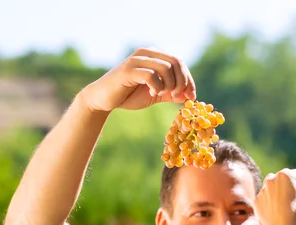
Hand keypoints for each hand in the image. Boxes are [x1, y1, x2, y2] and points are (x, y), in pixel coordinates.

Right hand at [80, 48, 195, 111]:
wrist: (103, 99)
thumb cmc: (129, 95)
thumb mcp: (156, 93)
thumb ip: (172, 93)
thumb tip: (190, 96)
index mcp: (154, 56)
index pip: (179, 62)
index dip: (189, 80)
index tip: (191, 97)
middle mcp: (146, 53)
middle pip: (176, 61)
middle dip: (182, 82)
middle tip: (176, 97)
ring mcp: (137, 60)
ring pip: (166, 67)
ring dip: (169, 85)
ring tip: (161, 94)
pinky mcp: (128, 70)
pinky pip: (152, 75)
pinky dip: (157, 86)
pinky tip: (152, 92)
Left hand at [255, 168, 295, 224]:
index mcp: (286, 175)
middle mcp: (271, 179)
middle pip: (288, 178)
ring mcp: (262, 190)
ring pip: (276, 186)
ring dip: (285, 189)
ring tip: (293, 198)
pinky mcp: (257, 200)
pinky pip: (268, 196)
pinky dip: (275, 199)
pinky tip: (282, 207)